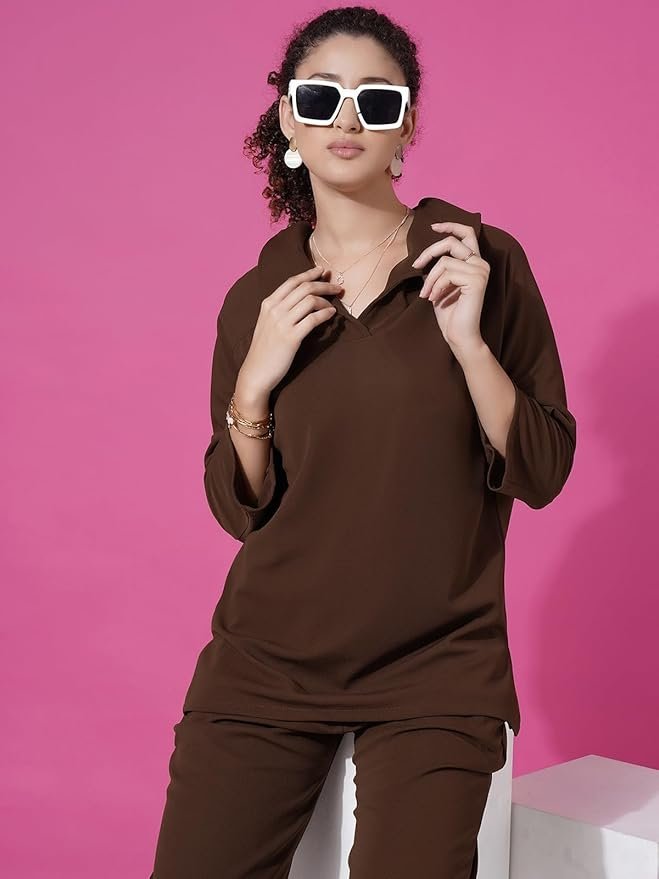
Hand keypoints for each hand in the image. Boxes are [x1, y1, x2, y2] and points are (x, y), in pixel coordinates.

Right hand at [239, 265, 342, 394]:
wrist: (256, 372)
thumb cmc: (264, 350)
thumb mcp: (267, 323)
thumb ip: (280, 309)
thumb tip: (301, 299)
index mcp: (268, 304)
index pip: (292, 282)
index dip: (309, 273)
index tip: (322, 271)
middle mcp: (274, 310)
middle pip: (304, 288)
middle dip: (324, 285)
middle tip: (337, 288)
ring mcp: (282, 323)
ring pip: (310, 300)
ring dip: (326, 300)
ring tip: (333, 305)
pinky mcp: (291, 337)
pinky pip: (313, 319)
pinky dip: (326, 314)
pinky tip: (332, 314)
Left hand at [413, 221, 490, 355]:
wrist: (459, 335)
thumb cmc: (449, 313)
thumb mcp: (439, 285)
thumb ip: (439, 268)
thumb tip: (426, 255)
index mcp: (474, 262)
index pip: (467, 233)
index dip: (450, 226)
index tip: (433, 226)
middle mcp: (480, 263)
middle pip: (451, 242)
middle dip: (429, 252)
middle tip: (416, 266)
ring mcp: (480, 271)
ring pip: (444, 262)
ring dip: (430, 279)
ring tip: (427, 295)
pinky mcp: (477, 280)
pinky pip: (447, 274)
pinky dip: (436, 286)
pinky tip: (434, 299)